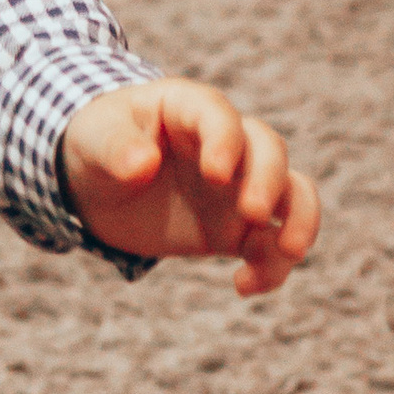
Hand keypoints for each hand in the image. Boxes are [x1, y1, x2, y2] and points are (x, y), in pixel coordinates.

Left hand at [62, 80, 320, 298]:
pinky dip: (273, 267)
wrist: (97, 184)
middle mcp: (225, 143)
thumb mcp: (93, 139)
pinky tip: (243, 286)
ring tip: (288, 251)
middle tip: (252, 213)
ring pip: (293, 192)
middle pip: (268, 150)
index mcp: (188, 108)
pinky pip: (273, 245)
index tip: (217, 174)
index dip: (225, 141)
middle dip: (269, 181)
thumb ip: (116, 147)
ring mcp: (238, 186)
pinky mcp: (238, 228)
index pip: (217, 115)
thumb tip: (142, 164)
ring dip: (300, 219)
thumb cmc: (96, 143)